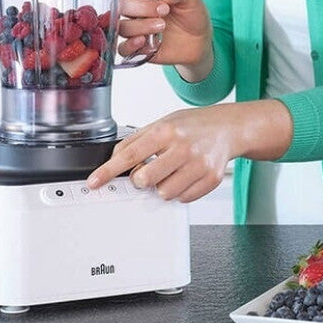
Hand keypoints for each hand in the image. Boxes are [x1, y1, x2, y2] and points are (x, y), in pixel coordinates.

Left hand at [86, 101, 293, 202]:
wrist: (227, 128)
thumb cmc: (192, 125)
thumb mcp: (161, 123)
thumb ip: (136, 140)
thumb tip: (115, 160)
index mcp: (166, 131)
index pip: (129, 155)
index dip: (108, 171)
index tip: (95, 182)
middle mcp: (182, 147)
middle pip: (145, 179)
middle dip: (141, 179)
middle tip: (149, 171)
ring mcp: (198, 164)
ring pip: (164, 193)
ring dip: (162, 187)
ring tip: (172, 171)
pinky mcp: (211, 179)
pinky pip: (183, 199)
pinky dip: (180, 191)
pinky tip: (185, 175)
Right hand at [118, 0, 212, 76]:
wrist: (200, 41)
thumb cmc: (191, 16)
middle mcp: (135, 11)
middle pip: (121, 5)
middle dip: (141, 6)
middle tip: (164, 10)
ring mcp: (135, 30)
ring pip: (123, 26)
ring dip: (141, 25)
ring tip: (161, 25)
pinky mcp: (137, 48)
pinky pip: (123, 48)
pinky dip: (130, 45)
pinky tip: (143, 41)